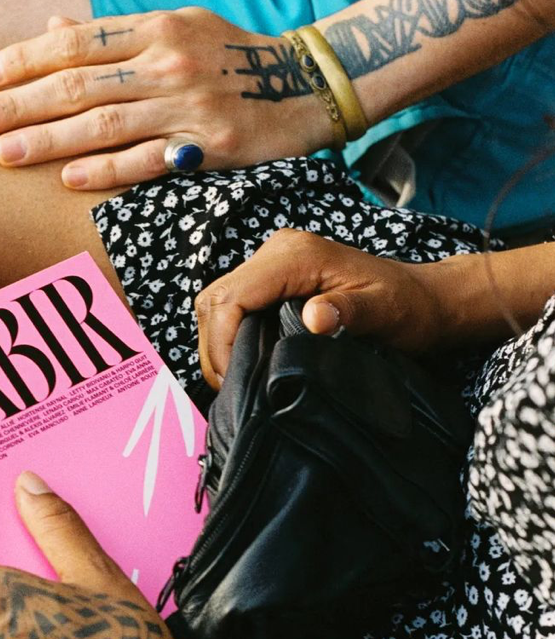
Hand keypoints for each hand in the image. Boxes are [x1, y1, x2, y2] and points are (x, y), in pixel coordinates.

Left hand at [0, 8, 330, 189]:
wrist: (309, 84)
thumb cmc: (232, 55)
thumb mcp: (178, 27)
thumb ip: (114, 34)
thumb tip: (50, 27)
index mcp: (156, 27)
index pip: (76, 42)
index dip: (26, 59)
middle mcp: (167, 60)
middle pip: (78, 83)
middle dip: (19, 104)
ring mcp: (189, 104)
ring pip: (104, 123)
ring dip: (48, 140)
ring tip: (3, 154)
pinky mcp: (211, 144)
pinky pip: (148, 160)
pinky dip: (106, 170)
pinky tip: (68, 180)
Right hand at [195, 230, 455, 385]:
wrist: (425, 297)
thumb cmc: (408, 307)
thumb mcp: (385, 312)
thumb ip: (348, 312)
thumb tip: (315, 318)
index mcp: (297, 256)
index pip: (231, 296)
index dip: (222, 342)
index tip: (234, 379)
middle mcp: (277, 252)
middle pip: (215, 299)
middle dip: (214, 347)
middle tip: (230, 387)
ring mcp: (273, 262)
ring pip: (217, 302)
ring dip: (218, 343)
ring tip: (235, 379)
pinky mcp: (274, 278)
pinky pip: (233, 305)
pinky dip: (229, 336)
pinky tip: (246, 362)